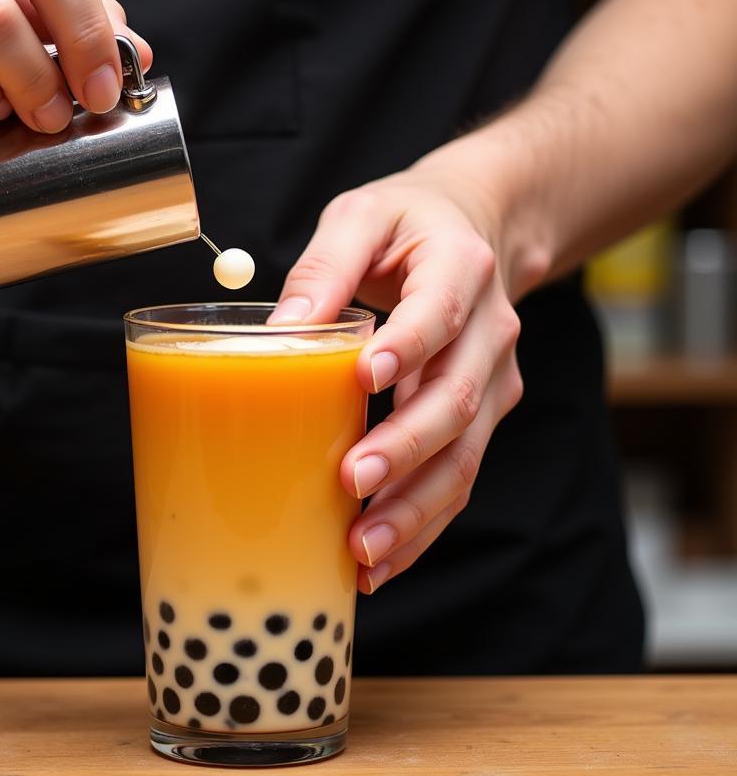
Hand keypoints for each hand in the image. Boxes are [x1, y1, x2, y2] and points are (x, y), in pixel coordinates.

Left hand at [270, 164, 522, 593]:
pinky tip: (382, 559)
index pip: (439, 313)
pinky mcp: (483, 415)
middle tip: (351, 480)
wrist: (474, 229)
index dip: (407, 348)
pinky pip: (460, 476)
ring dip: (416, 508)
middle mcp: (490, 330)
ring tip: (365, 552)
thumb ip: (325, 265)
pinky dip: (423, 523)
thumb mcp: (360, 217)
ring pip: (466, 455)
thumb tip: (281, 330)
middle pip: (456, 399)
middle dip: (405, 448)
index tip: (364, 378)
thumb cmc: (406, 225)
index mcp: (460, 268)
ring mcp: (493, 380)